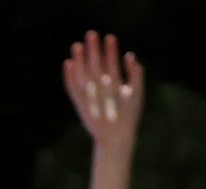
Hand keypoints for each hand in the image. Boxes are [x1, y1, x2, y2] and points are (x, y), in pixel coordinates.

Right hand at [62, 31, 143, 149]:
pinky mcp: (80, 103)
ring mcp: (90, 94)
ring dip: (80, 60)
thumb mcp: (136, 92)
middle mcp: (101, 86)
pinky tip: (69, 63)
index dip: (111, 50)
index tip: (110, 38)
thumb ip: (136, 73)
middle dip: (94, 50)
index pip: (112, 62)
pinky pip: (73, 88)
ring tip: (77, 46)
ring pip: (83, 73)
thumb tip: (130, 55)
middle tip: (91, 34)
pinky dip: (70, 76)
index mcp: (115, 83)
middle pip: (96, 64)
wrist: (118, 137)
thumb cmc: (130, 116)